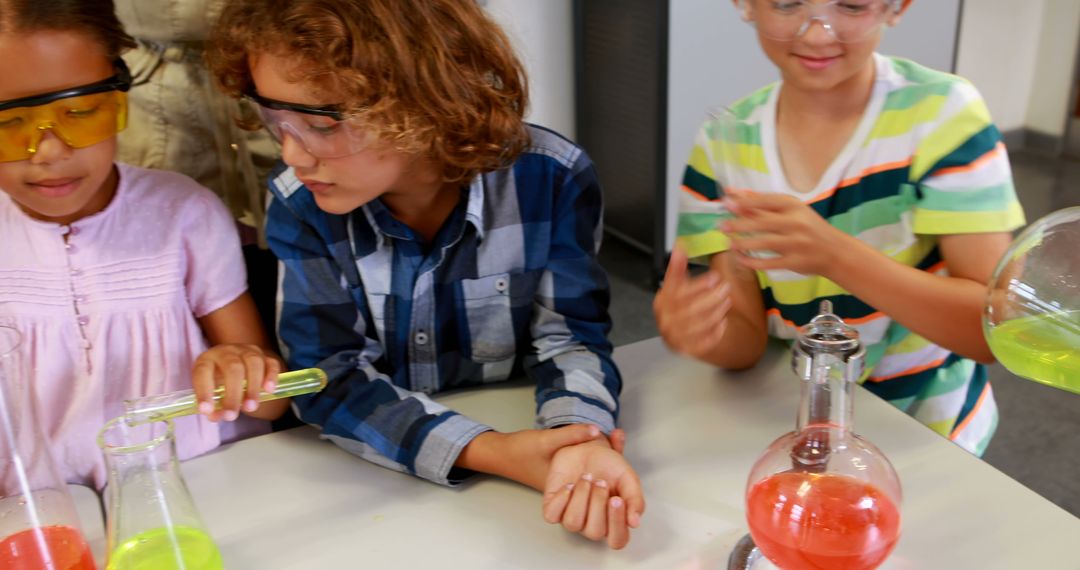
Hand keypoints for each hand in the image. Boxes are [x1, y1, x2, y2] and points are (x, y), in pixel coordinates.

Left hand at [192, 344, 280, 420]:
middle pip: (232, 368)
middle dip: (233, 394)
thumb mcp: (212, 393)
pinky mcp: (266, 356)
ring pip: (253, 363)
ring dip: (253, 387)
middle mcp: (227, 351)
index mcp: (207, 360)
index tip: (206, 411)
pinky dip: (271, 376)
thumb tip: (215, 417)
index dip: (204, 391)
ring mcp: (248, 351)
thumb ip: (213, 406)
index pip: (203, 372)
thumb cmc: (220, 383)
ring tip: (250, 408)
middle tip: (231, 416)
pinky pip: (271, 363)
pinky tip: (269, 390)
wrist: (239, 368)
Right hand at [463, 424, 605, 490]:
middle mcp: (568, 489)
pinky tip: (598, 438)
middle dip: (610, 465)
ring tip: (614, 439)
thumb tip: (597, 429)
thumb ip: (572, 434)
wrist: (500, 453)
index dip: (609, 480)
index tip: (619, 460)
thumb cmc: (521, 451)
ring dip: (602, 458)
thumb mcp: (547, 439)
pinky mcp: (562, 472)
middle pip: (596, 482)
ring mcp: (565, 481)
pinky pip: (583, 465)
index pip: (595, 490)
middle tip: (620, 441)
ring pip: (591, 472)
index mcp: (566, 488)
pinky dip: (592, 454)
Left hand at [542, 432, 644, 549]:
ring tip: (586, 478)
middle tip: (601, 482)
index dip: (617, 523)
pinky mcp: (553, 508)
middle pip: (595, 532)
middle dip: (598, 503)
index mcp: (613, 522)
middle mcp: (592, 524)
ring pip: (573, 523)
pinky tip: (569, 484)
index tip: (617, 499)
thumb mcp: (628, 479)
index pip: (617, 540)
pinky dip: (561, 499)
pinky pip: (552, 515)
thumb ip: (635, 500)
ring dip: (581, 497)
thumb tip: (634, 522)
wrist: (586, 447)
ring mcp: (572, 518)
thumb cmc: (608, 466)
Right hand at [653, 246, 732, 358]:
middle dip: (710, 297)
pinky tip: (723, 321)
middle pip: (688, 310)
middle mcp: (665, 321)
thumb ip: (679, 267)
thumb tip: (680, 244)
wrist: (687, 335)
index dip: (697, 285)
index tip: (714, 277)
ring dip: (715, 311)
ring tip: (727, 301)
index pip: (678, 293)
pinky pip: (703, 342)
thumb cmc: (684, 306)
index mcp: (661, 303)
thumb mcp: (680, 285)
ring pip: (698, 325)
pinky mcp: (688, 350)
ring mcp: (675, 337)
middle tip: (726, 288)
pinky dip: (715, 331)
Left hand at [721, 190, 848, 275]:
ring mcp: (796, 243)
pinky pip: (768, 263)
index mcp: (794, 206)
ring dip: (743, 243)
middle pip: (762, 222)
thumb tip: (736, 193)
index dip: (745, 201)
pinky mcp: (794, 262)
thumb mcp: (792, 211)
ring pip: (764, 243)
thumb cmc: (808, 227)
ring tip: (729, 243)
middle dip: (739, 224)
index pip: (766, 201)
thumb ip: (764, 204)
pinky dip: (752, 261)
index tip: (726, 201)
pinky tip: (740, 258)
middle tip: (721, 226)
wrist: (835, 252)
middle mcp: (796, 223)